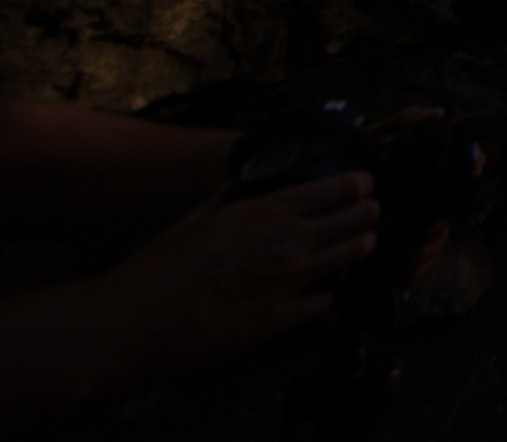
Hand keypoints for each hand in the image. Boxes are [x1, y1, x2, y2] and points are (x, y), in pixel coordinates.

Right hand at [102, 172, 379, 375]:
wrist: (135, 322)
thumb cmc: (157, 270)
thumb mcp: (193, 221)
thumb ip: (221, 200)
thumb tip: (233, 183)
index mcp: (264, 213)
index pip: (333, 190)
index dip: (357, 185)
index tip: (364, 183)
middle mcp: (285, 244)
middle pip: (353, 220)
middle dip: (366, 214)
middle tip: (371, 212)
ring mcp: (287, 283)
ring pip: (348, 258)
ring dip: (357, 249)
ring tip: (363, 243)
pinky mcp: (280, 320)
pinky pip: (322, 304)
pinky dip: (324, 298)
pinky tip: (322, 295)